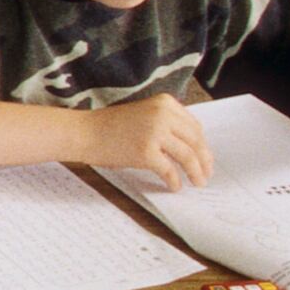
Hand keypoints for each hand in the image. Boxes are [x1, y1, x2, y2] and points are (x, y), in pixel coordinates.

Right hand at [84, 92, 212, 188]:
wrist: (84, 132)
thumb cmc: (109, 126)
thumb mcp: (143, 115)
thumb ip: (166, 124)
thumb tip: (190, 148)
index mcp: (165, 103)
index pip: (194, 126)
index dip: (202, 145)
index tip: (205, 157)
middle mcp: (163, 114)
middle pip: (195, 141)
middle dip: (204, 160)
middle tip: (206, 174)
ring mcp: (155, 132)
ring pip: (188, 156)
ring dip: (195, 172)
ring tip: (197, 183)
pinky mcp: (146, 151)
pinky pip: (169, 170)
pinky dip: (175, 181)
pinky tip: (174, 187)